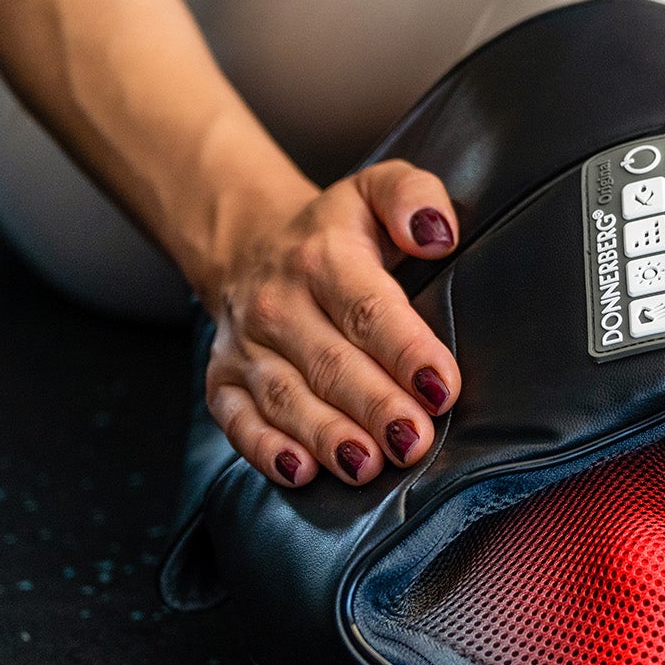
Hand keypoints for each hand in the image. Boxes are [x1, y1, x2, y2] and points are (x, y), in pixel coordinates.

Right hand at [199, 161, 462, 486]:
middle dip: (375, 406)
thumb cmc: (336, 232)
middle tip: (414, 440)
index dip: (406, 350)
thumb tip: (437, 233)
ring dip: (327, 436)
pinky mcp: (223, 381)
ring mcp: (246, 346)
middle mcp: (278, 303)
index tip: (441, 387)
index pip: (368, 308)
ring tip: (368, 465)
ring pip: (286, 397)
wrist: (249, 244)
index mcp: (323, 257)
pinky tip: (302, 473)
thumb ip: (414, 196)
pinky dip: (266, 450)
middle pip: (331, 362)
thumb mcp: (376, 191)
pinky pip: (238, 421)